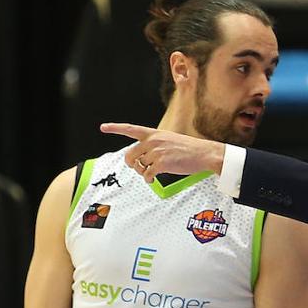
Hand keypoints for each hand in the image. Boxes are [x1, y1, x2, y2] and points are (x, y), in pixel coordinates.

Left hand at [101, 123, 224, 182]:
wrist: (204, 153)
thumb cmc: (189, 149)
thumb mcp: (169, 140)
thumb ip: (154, 145)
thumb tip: (143, 158)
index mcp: (154, 134)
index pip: (131, 129)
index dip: (115, 128)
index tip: (103, 127)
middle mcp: (153, 141)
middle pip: (130, 155)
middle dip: (132, 165)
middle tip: (139, 168)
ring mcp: (157, 152)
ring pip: (139, 167)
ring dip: (143, 173)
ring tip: (151, 173)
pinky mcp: (162, 164)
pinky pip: (147, 175)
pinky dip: (149, 180)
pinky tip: (153, 179)